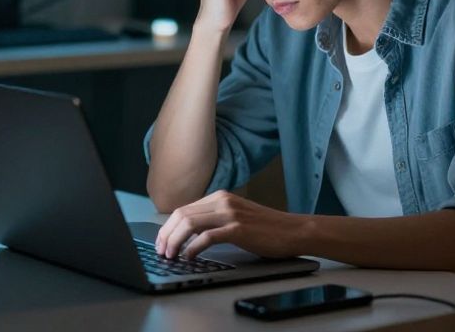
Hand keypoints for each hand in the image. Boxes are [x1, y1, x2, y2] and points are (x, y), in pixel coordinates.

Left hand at [155, 190, 300, 259]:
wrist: (294, 231)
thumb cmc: (267, 228)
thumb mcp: (235, 217)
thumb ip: (214, 219)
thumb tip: (188, 233)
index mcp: (219, 197)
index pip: (183, 209)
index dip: (167, 227)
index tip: (161, 241)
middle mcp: (222, 201)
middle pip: (181, 214)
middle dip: (166, 234)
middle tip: (161, 251)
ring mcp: (230, 214)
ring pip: (190, 223)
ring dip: (175, 241)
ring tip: (171, 255)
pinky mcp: (238, 229)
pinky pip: (207, 237)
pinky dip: (193, 248)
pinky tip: (189, 257)